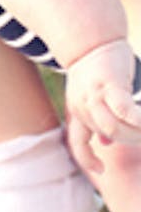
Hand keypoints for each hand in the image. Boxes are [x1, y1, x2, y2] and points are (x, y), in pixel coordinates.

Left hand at [65, 39, 140, 169]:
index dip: (86, 159)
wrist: (88, 40)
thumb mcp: (87, 97)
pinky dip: (137, 118)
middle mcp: (82, 107)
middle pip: (107, 135)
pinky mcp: (109, 84)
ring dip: (136, 132)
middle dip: (130, 139)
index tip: (101, 170)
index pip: (77, 142)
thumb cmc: (92, 71)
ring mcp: (94, 96)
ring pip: (114, 127)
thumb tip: (105, 142)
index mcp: (77, 112)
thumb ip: (96, 119)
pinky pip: (123, 108)